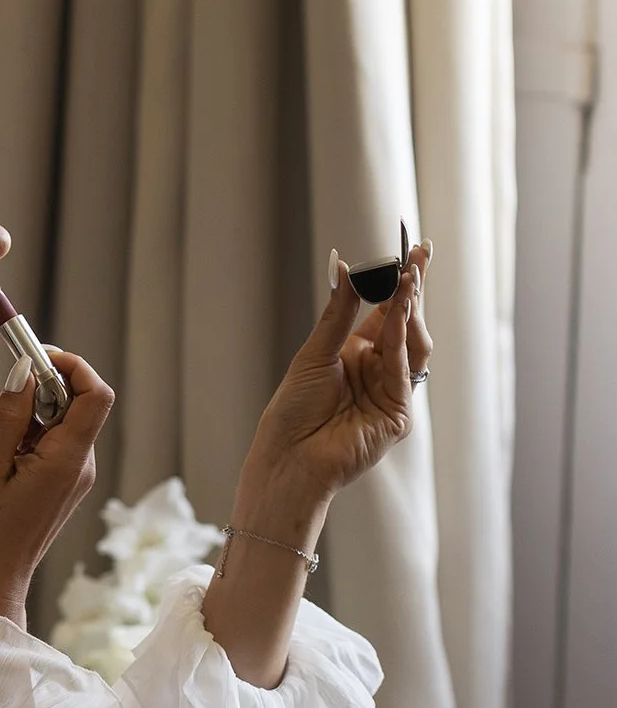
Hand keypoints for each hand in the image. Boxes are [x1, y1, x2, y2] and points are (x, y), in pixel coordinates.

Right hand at [0, 347, 113, 622]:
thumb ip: (8, 416)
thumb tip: (24, 371)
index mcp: (68, 460)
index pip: (96, 394)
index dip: (73, 366)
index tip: (36, 358)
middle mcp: (83, 465)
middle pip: (81, 402)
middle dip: (47, 385)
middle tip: (7, 392)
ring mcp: (77, 475)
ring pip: (67, 420)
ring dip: (35, 411)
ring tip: (0, 438)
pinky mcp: (66, 482)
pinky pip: (58, 440)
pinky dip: (34, 431)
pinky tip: (6, 453)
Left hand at [244, 241, 433, 505]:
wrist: (288, 457)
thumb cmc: (293, 410)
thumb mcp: (315, 352)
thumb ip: (338, 313)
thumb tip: (346, 267)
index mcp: (356, 353)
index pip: (387, 311)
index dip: (400, 283)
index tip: (414, 251)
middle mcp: (377, 370)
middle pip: (405, 324)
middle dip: (413, 290)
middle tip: (418, 257)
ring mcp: (391, 392)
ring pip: (413, 344)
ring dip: (409, 310)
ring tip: (407, 278)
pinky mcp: (397, 414)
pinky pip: (404, 370)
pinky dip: (401, 339)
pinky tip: (397, 311)